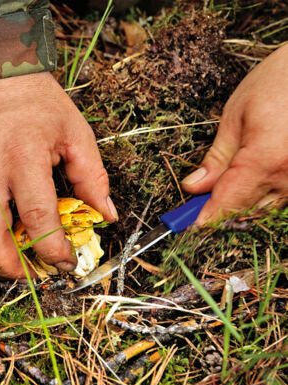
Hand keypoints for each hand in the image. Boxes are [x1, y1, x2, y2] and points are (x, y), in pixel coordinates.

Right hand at [0, 72, 117, 277]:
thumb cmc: (36, 100)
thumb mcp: (75, 131)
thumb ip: (92, 176)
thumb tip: (106, 215)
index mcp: (25, 157)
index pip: (37, 218)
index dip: (52, 249)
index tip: (64, 263)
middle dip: (10, 267)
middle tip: (29, 276)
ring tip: (4, 270)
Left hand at [182, 44, 287, 223]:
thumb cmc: (278, 81)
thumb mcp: (236, 115)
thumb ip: (216, 158)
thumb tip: (194, 187)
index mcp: (266, 159)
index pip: (228, 203)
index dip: (205, 216)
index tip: (187, 224)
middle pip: (247, 210)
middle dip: (221, 210)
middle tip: (198, 202)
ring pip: (268, 206)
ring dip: (244, 202)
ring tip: (226, 182)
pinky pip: (285, 195)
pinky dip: (265, 193)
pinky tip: (252, 178)